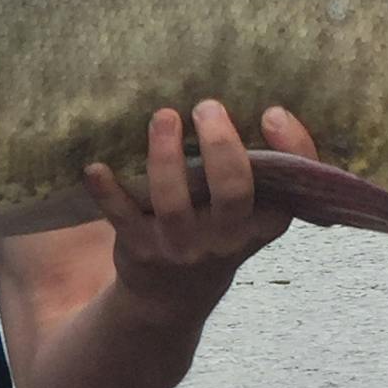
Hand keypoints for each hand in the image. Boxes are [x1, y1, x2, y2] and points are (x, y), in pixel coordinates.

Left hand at [82, 100, 319, 315]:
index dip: (291, 149)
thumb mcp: (247, 212)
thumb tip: (245, 91)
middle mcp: (227, 237)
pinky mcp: (140, 248)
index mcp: (263, 221)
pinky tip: (95, 167)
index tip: (273, 112)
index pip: (292, 188)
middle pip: (233, 191)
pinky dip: (107, 191)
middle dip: (221, 145)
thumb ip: (251, 168)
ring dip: (165, 155)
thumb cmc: (216, 231)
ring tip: (163, 116)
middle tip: (207, 107)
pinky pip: (122, 217)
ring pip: (174, 201)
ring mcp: (182, 245)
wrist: (171, 297)